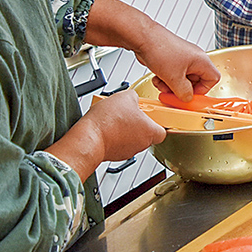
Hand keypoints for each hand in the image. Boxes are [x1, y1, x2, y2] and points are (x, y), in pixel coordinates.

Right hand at [48, 89, 165, 180]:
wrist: (88, 138)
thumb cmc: (108, 122)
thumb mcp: (126, 97)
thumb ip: (134, 97)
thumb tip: (133, 98)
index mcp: (150, 132)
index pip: (163, 131)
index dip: (157, 122)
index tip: (153, 114)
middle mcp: (141, 144)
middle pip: (146, 134)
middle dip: (138, 123)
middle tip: (130, 113)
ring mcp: (127, 151)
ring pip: (131, 139)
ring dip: (125, 129)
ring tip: (115, 118)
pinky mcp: (113, 154)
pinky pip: (117, 143)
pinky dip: (113, 136)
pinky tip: (106, 126)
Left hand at [84, 0, 219, 101]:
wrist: (143, 38)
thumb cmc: (160, 49)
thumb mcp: (174, 78)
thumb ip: (184, 93)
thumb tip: (187, 99)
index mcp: (201, 60)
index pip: (213, 79)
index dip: (203, 90)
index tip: (190, 96)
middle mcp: (194, 58)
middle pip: (196, 81)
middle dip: (183, 89)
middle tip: (173, 93)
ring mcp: (183, 58)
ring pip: (183, 79)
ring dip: (172, 86)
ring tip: (162, 84)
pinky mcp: (172, 59)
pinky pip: (173, 74)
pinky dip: (166, 79)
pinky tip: (157, 78)